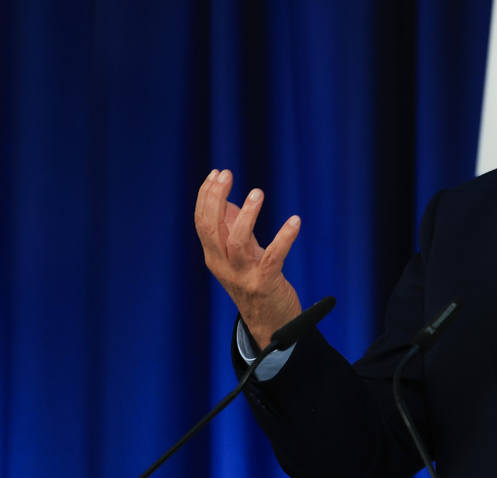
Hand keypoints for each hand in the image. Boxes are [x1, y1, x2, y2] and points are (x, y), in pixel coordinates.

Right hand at [195, 169, 302, 348]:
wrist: (271, 325)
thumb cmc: (256, 283)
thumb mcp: (240, 255)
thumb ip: (232, 229)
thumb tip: (225, 198)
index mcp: (214, 256)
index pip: (201, 222)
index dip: (206, 196)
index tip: (217, 172)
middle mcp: (223, 266)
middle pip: (211, 229)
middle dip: (215, 198)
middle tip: (227, 174)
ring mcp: (243, 276)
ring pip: (236, 242)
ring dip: (246, 215)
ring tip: (257, 192)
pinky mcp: (266, 283)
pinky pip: (273, 257)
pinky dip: (284, 238)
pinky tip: (295, 221)